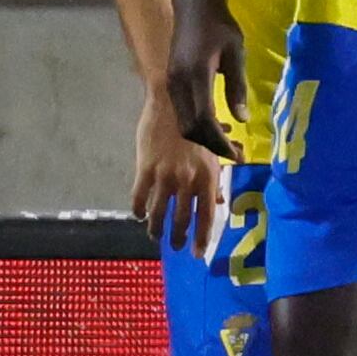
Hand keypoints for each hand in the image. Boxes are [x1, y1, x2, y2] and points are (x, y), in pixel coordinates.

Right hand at [131, 91, 222, 248]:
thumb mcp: (213, 151)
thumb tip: (217, 201)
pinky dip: (139, 209)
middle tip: (176, 246)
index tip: (198, 254)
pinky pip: (140, 196)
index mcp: (207, 176)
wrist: (172, 101)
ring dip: (157, 228)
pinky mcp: (145, 168)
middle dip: (179, 237)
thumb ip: (215, 177)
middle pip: (182, 218)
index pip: (206, 215)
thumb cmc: (197, 123)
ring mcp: (165, 175)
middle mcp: (187, 180)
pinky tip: (139, 215)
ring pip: (159, 212)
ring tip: (155, 235)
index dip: (202, 237)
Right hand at [165, 0, 246, 156]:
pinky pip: (181, 112)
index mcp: (195, 75)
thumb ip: (237, 86)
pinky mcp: (171, 82)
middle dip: (211, 145)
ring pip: (183, 123)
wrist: (193, 4)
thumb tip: (241, 118)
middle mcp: (177, 83)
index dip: (219, 141)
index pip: (204, 120)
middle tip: (234, 152)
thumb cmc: (219, 25)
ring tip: (228, 142)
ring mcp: (171, 83)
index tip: (235, 154)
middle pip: (189, 128)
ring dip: (203, 137)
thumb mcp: (236, 53)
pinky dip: (197, 124)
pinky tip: (216, 124)